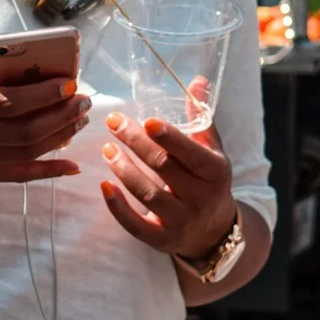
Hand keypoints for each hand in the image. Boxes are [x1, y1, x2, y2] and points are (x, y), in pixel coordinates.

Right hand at [0, 33, 90, 183]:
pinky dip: (47, 172)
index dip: (43, 95)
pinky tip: (71, 165)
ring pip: (26, 154)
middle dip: (60, 116)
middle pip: (24, 132)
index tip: (69, 83)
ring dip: (60, 137)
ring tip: (80, 118)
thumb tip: (10, 43)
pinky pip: (18, 175)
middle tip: (84, 100)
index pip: (8, 103)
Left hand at [98, 81, 235, 259]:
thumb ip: (200, 116)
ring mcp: (181, 221)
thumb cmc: (208, 180)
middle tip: (114, 122)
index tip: (147, 120)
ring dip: (124, 170)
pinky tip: (104, 186)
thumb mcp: (211, 149)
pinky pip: (137, 226)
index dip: (169, 137)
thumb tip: (196, 79)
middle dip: (136, 143)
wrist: (215, 231)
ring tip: (107, 149)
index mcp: (215, 171)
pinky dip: (118, 208)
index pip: (191, 153)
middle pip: (164, 168)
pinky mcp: (162, 239)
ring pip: (149, 195)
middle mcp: (201, 197)